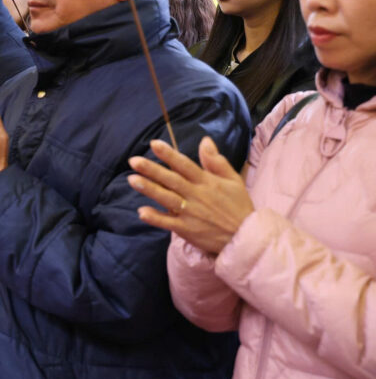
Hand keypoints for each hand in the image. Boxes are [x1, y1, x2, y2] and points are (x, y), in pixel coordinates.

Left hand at [128, 137, 253, 254]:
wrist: (246, 238)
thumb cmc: (238, 206)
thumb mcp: (233, 180)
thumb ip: (216, 161)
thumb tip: (204, 140)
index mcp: (207, 182)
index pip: (185, 165)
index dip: (169, 154)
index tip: (153, 144)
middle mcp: (197, 195)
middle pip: (172, 180)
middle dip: (152, 170)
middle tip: (133, 161)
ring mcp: (191, 213)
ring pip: (167, 199)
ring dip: (150, 189)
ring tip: (132, 180)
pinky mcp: (187, 229)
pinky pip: (169, 223)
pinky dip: (156, 218)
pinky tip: (142, 212)